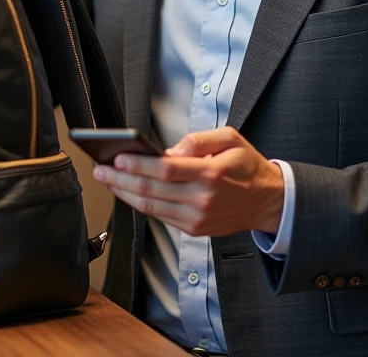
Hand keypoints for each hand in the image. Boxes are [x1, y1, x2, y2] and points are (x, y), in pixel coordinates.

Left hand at [91, 126, 284, 237]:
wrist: (267, 201)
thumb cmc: (247, 166)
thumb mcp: (231, 139)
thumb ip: (199, 139)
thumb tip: (169, 150)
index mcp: (211, 174)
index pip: (166, 170)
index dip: (138, 164)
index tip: (117, 156)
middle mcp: (202, 200)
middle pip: (151, 190)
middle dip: (120, 178)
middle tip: (100, 168)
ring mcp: (196, 218)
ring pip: (150, 206)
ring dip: (124, 193)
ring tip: (107, 179)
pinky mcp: (193, 229)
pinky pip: (159, 216)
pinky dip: (139, 204)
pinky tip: (128, 192)